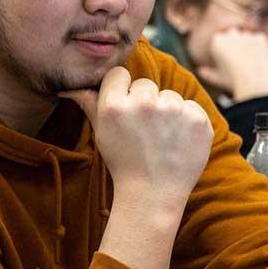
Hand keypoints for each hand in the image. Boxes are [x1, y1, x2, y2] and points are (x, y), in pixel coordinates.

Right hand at [60, 67, 212, 209]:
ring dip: (168, 111)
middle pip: (146, 84)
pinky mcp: (198, 119)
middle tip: (145, 131)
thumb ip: (90, 104)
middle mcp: (144, 103)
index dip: (122, 90)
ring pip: (170, 95)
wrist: (153, 194)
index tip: (126, 109)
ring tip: (162, 139)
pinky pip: (191, 107)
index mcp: (115, 105)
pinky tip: (179, 141)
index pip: (119, 74)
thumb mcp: (102, 133)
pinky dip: (187, 121)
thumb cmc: (124, 163)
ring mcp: (174, 110)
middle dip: (146, 102)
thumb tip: (69, 87)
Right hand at [196, 29, 267, 101]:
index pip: (221, 40)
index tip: (229, 62)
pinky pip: (259, 40)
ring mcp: (246, 34)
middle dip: (237, 45)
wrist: (254, 82)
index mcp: (217, 40)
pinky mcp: (260, 37)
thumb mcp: (218, 79)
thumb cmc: (233, 82)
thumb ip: (208, 73)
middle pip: (234, 35)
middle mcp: (231, 33)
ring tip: (251, 62)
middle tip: (241, 61)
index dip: (225, 52)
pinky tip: (259, 59)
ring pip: (247, 38)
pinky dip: (260, 47)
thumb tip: (201, 71)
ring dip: (248, 45)